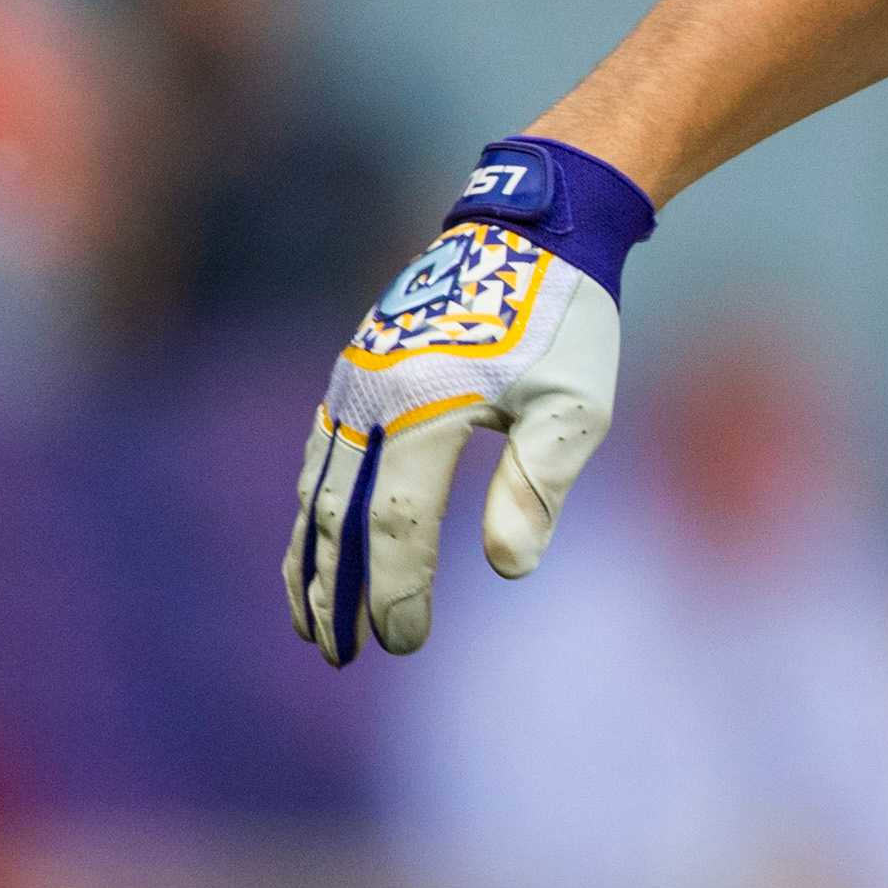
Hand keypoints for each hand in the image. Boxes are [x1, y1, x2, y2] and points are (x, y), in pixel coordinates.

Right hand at [288, 140, 649, 663]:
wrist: (527, 232)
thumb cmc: (566, 321)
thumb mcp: (577, 405)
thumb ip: (539, 485)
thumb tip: (507, 567)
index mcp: (428, 405)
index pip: (398, 522)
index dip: (397, 589)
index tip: (404, 643)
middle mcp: (371, 394)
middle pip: (338, 515)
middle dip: (336, 592)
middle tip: (340, 654)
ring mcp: (352, 382)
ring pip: (315, 488)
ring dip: (310, 558)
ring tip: (311, 620)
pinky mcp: (351, 374)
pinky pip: (318, 456)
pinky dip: (312, 509)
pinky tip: (315, 546)